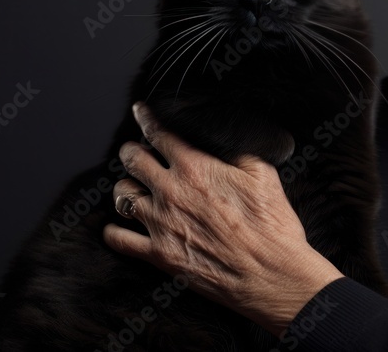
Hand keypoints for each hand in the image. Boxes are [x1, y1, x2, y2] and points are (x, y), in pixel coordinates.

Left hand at [103, 102, 344, 337]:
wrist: (271, 275)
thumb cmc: (272, 226)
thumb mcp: (264, 174)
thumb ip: (237, 152)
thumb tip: (224, 140)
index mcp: (196, 168)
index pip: (159, 134)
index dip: (146, 119)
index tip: (140, 112)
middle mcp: (171, 192)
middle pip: (133, 160)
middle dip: (132, 151)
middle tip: (135, 150)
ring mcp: (161, 224)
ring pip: (122, 195)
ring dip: (126, 187)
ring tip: (132, 187)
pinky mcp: (159, 255)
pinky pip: (120, 239)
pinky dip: (115, 231)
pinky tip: (119, 227)